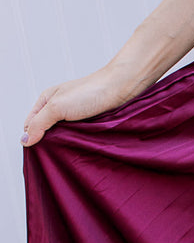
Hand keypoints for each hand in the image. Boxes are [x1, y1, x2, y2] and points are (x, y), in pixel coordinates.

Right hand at [22, 63, 139, 146]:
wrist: (120, 89)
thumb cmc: (89, 92)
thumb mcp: (57, 107)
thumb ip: (39, 123)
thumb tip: (25, 140)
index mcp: (46, 100)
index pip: (30, 124)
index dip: (32, 137)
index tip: (39, 150)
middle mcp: (58, 108)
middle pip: (46, 131)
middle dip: (49, 143)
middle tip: (55, 154)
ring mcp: (74, 116)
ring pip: (63, 136)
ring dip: (65, 144)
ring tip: (68, 152)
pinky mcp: (88, 123)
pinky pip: (78, 137)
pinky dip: (78, 143)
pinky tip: (80, 148)